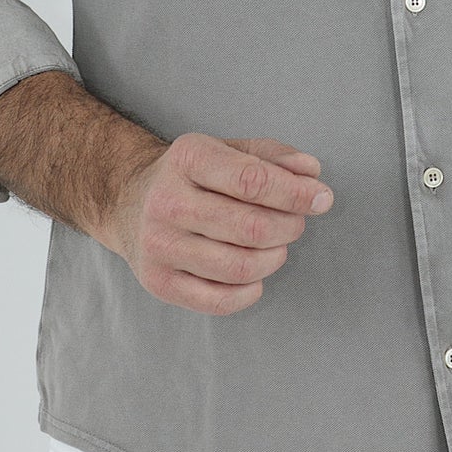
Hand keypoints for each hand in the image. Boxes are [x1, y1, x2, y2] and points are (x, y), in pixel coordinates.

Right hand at [104, 133, 332, 314]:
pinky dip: (250, 291)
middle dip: (289, 227)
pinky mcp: (158, 282)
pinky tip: (255, 276)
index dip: (296, 194)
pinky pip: (219, 301)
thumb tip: (312, 173)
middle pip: (250, 227)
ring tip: (277, 247)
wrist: (129, 202)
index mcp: (188, 158)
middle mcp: (168, 201)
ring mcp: (159, 245)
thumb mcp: (228, 150)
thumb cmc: (194, 176)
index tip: (322, 199)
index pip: (252, 180)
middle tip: (296, 224)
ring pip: (239, 267)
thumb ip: (273, 157)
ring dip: (274, 259)